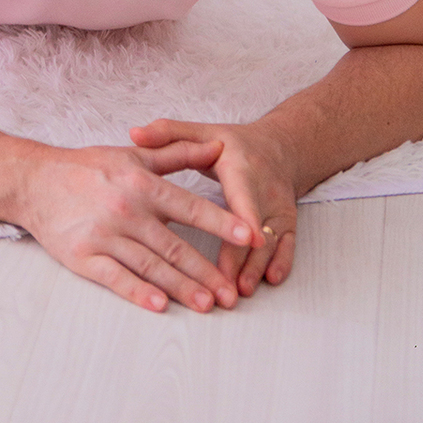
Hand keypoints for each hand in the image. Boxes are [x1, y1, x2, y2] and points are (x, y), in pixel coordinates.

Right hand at [14, 139, 262, 313]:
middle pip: (174, 246)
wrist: (35, 181)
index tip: (248, 236)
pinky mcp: (83, 257)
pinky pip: (116, 278)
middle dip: (206, 271)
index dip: (220, 223)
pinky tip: (160, 305)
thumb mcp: (133, 153)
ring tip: (207, 304)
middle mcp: (126, 210)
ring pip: (150, 266)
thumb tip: (218, 146)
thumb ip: (177, 153)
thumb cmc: (88, 167)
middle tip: (232, 294)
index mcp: (141, 183)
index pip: (189, 207)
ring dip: (181, 287)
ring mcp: (105, 236)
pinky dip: (138, 292)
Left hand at [130, 119, 296, 297]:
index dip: (245, 216)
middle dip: (242, 256)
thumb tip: (134, 134)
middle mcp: (264, 188)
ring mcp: (279, 207)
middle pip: (254, 225)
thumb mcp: (202, 132)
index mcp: (240, 166)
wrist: (279, 148)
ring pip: (271, 240)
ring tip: (240, 290)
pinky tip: (269, 281)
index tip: (246, 237)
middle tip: (226, 285)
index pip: (242, 193)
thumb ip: (167, 133)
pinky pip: (288, 245)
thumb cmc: (232, 143)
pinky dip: (281, 264)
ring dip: (257, 267)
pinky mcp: (288, 223)